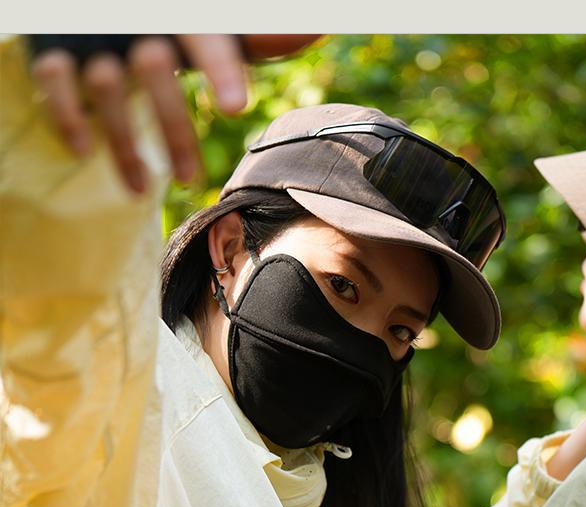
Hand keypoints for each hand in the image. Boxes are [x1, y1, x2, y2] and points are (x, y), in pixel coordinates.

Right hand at [28, 34, 319, 193]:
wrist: (108, 11)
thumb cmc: (178, 27)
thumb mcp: (217, 29)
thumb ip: (257, 36)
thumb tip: (312, 30)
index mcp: (185, 16)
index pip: (207, 36)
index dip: (221, 69)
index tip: (236, 108)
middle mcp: (137, 21)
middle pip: (155, 68)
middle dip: (172, 128)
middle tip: (189, 180)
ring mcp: (95, 37)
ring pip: (106, 85)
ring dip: (123, 142)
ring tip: (141, 191)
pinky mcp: (56, 50)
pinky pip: (55, 81)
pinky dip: (67, 116)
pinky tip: (84, 152)